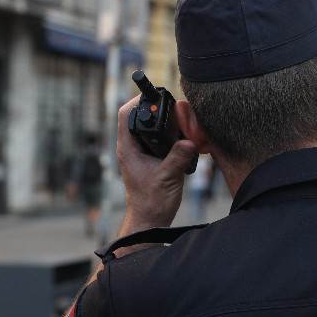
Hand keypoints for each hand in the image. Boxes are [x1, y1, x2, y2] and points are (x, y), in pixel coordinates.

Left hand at [116, 96, 197, 231]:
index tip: (156, 97)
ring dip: (166, 124)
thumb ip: (178, 158)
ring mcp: (140, 152)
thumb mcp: (168, 178)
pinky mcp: (149, 158)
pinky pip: (158, 139)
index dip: (139, 101)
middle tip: (176, 111)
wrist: (149, 219)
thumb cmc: (152, 202)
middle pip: (140, 116)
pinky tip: (183, 140)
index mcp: (128, 148)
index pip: (126, 114)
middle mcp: (131, 147)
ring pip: (150, 128)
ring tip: (182, 124)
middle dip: (157, 110)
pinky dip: (170, 136)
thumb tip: (189, 141)